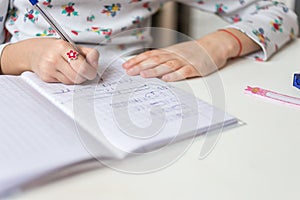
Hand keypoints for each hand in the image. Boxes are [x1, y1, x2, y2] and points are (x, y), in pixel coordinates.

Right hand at [1, 38, 98, 83]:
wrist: (33, 52)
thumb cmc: (57, 49)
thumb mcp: (74, 46)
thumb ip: (89, 54)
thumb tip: (94, 63)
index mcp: (63, 47)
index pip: (82, 65)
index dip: (91, 70)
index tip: (92, 69)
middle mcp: (54, 58)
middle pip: (78, 76)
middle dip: (85, 76)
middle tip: (84, 71)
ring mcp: (48, 68)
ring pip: (72, 82)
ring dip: (76, 78)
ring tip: (72, 69)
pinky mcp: (46, 78)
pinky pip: (64, 83)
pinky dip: (67, 79)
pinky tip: (63, 72)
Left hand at [122, 29, 260, 81]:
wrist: (214, 46)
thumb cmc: (193, 51)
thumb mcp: (176, 52)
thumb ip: (162, 59)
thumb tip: (145, 66)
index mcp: (169, 52)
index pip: (150, 55)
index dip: (137, 61)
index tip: (126, 66)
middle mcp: (175, 55)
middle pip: (155, 60)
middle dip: (141, 66)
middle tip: (129, 72)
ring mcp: (185, 61)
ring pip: (167, 65)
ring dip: (154, 70)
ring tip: (143, 75)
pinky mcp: (195, 68)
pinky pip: (184, 71)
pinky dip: (175, 75)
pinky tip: (166, 79)